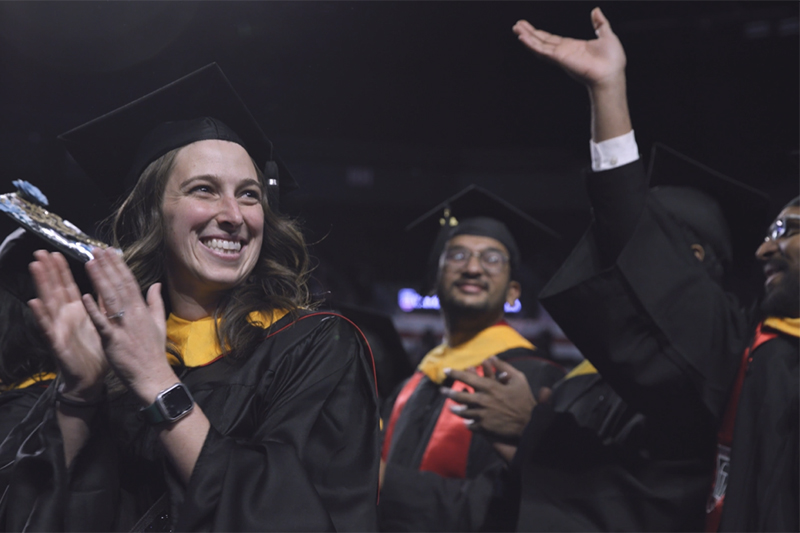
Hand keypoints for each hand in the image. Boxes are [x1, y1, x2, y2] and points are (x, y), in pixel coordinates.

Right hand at [28, 250, 106, 398]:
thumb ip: (103, 303)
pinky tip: (34, 302)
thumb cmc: (96, 350)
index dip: (62, 270)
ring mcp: (59, 328)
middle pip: (55, 289)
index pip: (68, 286)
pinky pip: (47, 327)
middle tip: (41, 252)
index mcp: (77, 311)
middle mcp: (65, 317)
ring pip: (48, 302)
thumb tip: (107, 284)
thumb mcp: (102, 322)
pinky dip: (40, 315)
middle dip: (49, 271)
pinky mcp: (57, 342)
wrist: (91, 378)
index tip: (57, 252)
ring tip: (35, 266)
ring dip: (41, 284)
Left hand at [82, 248, 173, 404]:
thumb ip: (155, 302)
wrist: (152, 375)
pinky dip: (94, 309)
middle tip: (96, 250)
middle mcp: (133, 314)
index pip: (129, 282)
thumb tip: (156, 284)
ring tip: (90, 263)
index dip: (119, 266)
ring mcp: (123, 326)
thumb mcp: (159, 324)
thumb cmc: (153, 352)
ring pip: (110, 298)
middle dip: (107, 266)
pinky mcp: (113, 340)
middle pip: (118, 285)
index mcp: (143, 309)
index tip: (109, 252)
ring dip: (99, 280)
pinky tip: (85, 295)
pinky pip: (102, 322)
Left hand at [441, 357, 535, 438]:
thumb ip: (504, 366)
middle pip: (459, 396)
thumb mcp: (518, 379)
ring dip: (455, 409)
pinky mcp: (484, 427)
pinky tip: (465, 421)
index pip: (466, 378)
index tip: (445, 370)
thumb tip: (492, 356)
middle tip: (442, 390)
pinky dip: (467, 423)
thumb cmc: (525, 399)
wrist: (530, 423)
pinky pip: (470, 425)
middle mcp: (482, 400)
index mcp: (489, 387)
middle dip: (448, 393)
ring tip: (451, 407)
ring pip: (462, 411)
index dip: (454, 373)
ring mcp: (482, 414)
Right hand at [513, 8, 625, 89]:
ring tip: (516, 29)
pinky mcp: (560, 58)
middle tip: (517, 25)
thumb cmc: (612, 60)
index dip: (539, 33)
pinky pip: (543, 50)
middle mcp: (563, 52)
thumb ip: (600, 24)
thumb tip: (596, 11)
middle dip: (529, 33)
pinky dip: (532, 44)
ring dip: (527, 37)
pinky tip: (522, 38)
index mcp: (572, 47)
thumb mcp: (606, 35)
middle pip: (541, 41)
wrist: (611, 73)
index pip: (551, 39)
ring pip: (539, 45)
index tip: (529, 27)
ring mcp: (560, 56)